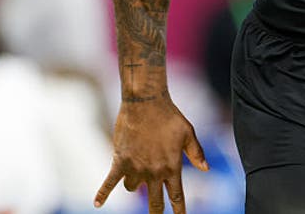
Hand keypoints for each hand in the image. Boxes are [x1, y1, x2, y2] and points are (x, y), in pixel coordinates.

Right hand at [95, 96, 208, 213]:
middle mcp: (154, 172)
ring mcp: (136, 168)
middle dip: (156, 213)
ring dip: (135, 184)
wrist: (145, 102)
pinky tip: (97, 204)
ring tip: (137, 168)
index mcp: (172, 166)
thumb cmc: (169, 116)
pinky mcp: (120, 161)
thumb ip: (196, 153)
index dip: (178, 210)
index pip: (176, 196)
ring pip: (133, 188)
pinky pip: (109, 183)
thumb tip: (206, 169)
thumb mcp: (188, 133)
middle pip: (155, 202)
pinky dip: (102, 193)